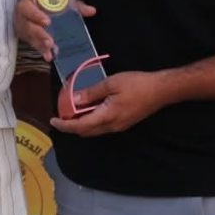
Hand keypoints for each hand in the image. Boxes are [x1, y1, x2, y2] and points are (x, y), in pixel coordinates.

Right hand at [14, 0, 95, 60]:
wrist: (36, 2)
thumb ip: (75, 5)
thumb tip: (91, 11)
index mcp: (28, 1)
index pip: (28, 8)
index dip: (36, 15)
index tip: (47, 22)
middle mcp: (23, 15)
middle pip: (28, 26)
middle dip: (39, 34)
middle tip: (49, 41)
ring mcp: (24, 27)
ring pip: (30, 37)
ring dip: (40, 45)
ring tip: (50, 51)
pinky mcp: (27, 36)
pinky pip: (33, 44)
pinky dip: (41, 50)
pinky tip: (48, 56)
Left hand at [49, 71, 172, 136]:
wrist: (161, 90)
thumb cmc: (137, 84)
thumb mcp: (111, 83)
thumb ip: (91, 93)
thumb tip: (74, 100)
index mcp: (107, 116)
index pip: (80, 126)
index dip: (64, 125)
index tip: (53, 120)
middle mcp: (112, 126)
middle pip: (86, 131)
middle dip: (70, 125)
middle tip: (60, 114)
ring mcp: (119, 126)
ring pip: (94, 130)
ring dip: (81, 123)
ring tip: (71, 110)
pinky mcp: (124, 123)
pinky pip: (102, 126)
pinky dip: (91, 120)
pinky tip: (88, 109)